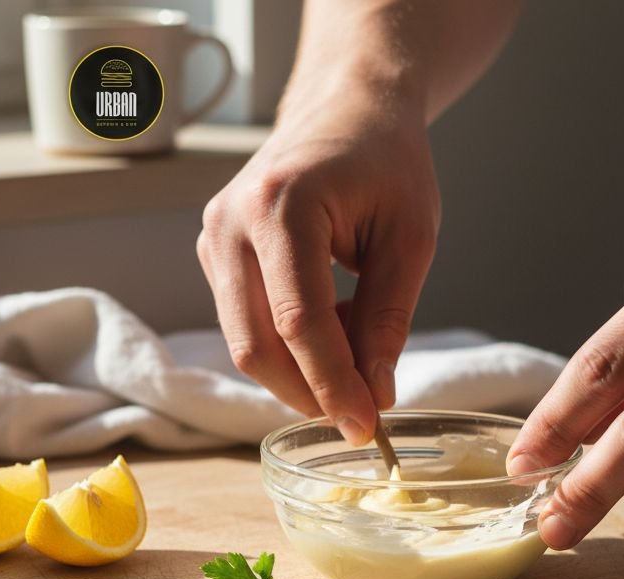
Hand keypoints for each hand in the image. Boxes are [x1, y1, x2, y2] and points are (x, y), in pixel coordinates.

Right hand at [196, 97, 438, 444]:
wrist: (345, 108)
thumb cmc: (385, 161)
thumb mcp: (410, 237)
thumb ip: (388, 318)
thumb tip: (376, 394)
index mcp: (281, 206)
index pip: (300, 322)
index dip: (333, 384)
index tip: (367, 426)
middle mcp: (231, 223)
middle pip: (257, 345)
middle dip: (310, 394)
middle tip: (361, 419)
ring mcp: (213, 239)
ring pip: (246, 343)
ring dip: (302, 372)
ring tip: (360, 348)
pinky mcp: (214, 255)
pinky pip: (246, 324)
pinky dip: (290, 346)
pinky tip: (334, 325)